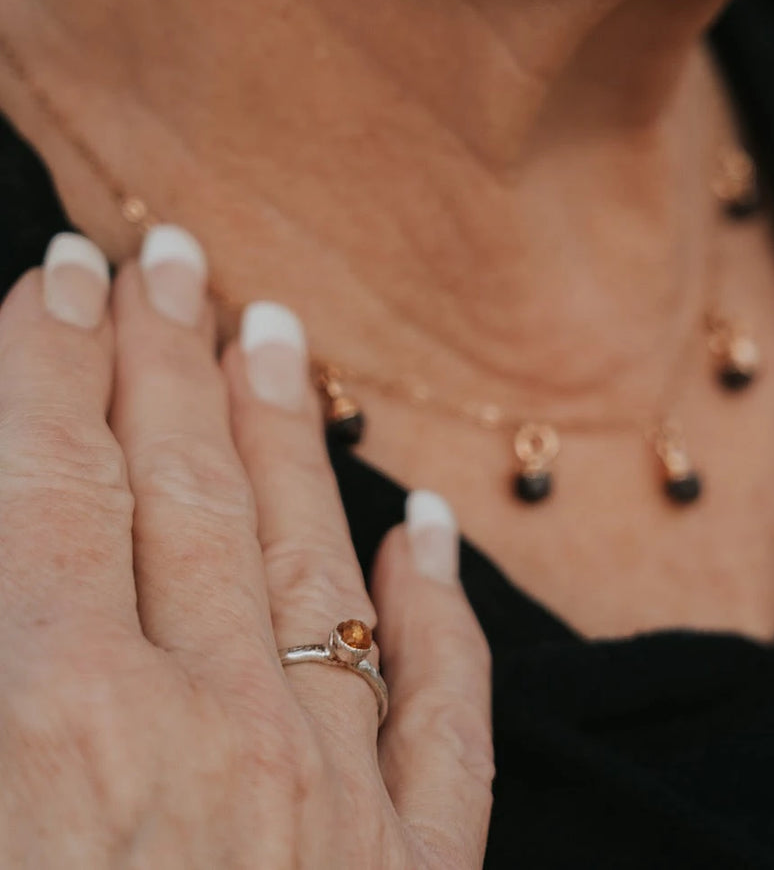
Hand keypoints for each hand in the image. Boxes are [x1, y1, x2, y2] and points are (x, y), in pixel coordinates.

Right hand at [0, 226, 493, 868]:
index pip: (58, 481)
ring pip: (311, 564)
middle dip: (168, 361)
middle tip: (170, 257)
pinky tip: (427, 527)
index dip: (52, 363)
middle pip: (187, 492)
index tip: (63, 274)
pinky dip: (438, 614)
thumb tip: (13, 528)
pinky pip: (441, 717)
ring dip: (286, 438)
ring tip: (273, 333)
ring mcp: (333, 806)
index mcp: (61, 719)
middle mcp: (213, 731)